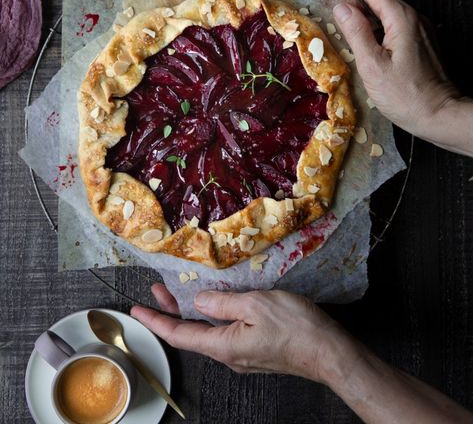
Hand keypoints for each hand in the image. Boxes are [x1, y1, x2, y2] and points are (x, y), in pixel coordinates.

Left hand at [131, 285, 355, 382]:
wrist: (327, 352)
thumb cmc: (294, 327)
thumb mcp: (255, 305)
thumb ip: (222, 302)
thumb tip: (198, 300)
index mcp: (222, 345)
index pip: (178, 334)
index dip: (155, 321)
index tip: (138, 311)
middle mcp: (228, 354)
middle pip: (190, 333)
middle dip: (171, 311)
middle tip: (158, 290)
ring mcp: (242, 354)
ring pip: (207, 331)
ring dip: (191, 311)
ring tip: (182, 291)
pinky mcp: (254, 350)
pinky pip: (224, 332)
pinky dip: (211, 316)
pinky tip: (214, 302)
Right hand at [326, 0, 457, 140]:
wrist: (439, 114)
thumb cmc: (406, 96)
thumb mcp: (373, 66)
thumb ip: (356, 33)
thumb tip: (341, 7)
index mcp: (401, 19)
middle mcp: (413, 18)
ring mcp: (419, 29)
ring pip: (387, 7)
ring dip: (364, 3)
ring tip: (342, 7)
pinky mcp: (419, 41)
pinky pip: (394, 21)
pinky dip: (375, 18)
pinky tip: (364, 29)